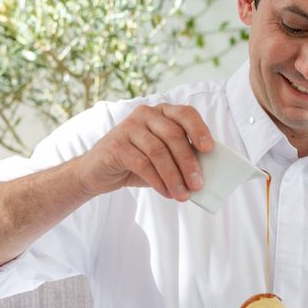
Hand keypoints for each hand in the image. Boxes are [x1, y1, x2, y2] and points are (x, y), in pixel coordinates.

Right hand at [76, 104, 213, 199]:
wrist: (98, 171)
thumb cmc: (137, 162)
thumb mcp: (162, 157)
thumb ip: (180, 158)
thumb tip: (204, 174)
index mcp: (162, 112)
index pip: (186, 113)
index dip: (199, 130)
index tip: (209, 149)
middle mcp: (146, 114)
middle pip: (174, 135)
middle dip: (188, 162)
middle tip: (198, 185)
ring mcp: (128, 127)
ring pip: (158, 151)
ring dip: (174, 177)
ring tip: (182, 195)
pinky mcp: (116, 145)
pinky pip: (142, 163)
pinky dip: (157, 181)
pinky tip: (166, 193)